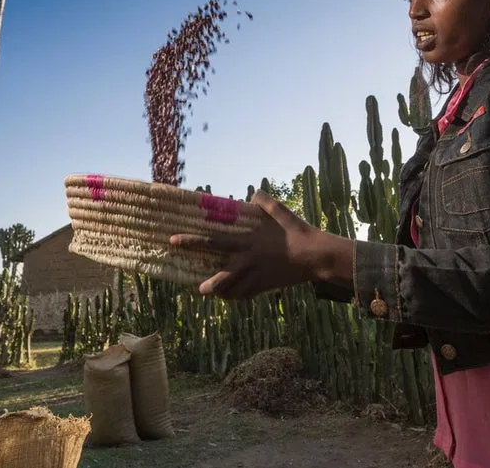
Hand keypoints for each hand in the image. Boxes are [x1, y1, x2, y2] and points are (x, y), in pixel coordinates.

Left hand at [169, 190, 352, 298]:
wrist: (316, 257)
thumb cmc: (298, 232)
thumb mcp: (281, 212)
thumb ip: (264, 202)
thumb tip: (254, 194)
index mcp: (246, 242)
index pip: (211, 242)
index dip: (190, 241)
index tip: (173, 241)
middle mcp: (246, 262)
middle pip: (220, 280)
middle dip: (208, 287)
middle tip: (199, 288)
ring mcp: (256, 277)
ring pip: (232, 292)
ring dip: (223, 293)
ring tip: (217, 292)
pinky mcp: (266, 287)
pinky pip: (247, 296)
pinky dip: (239, 296)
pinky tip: (237, 295)